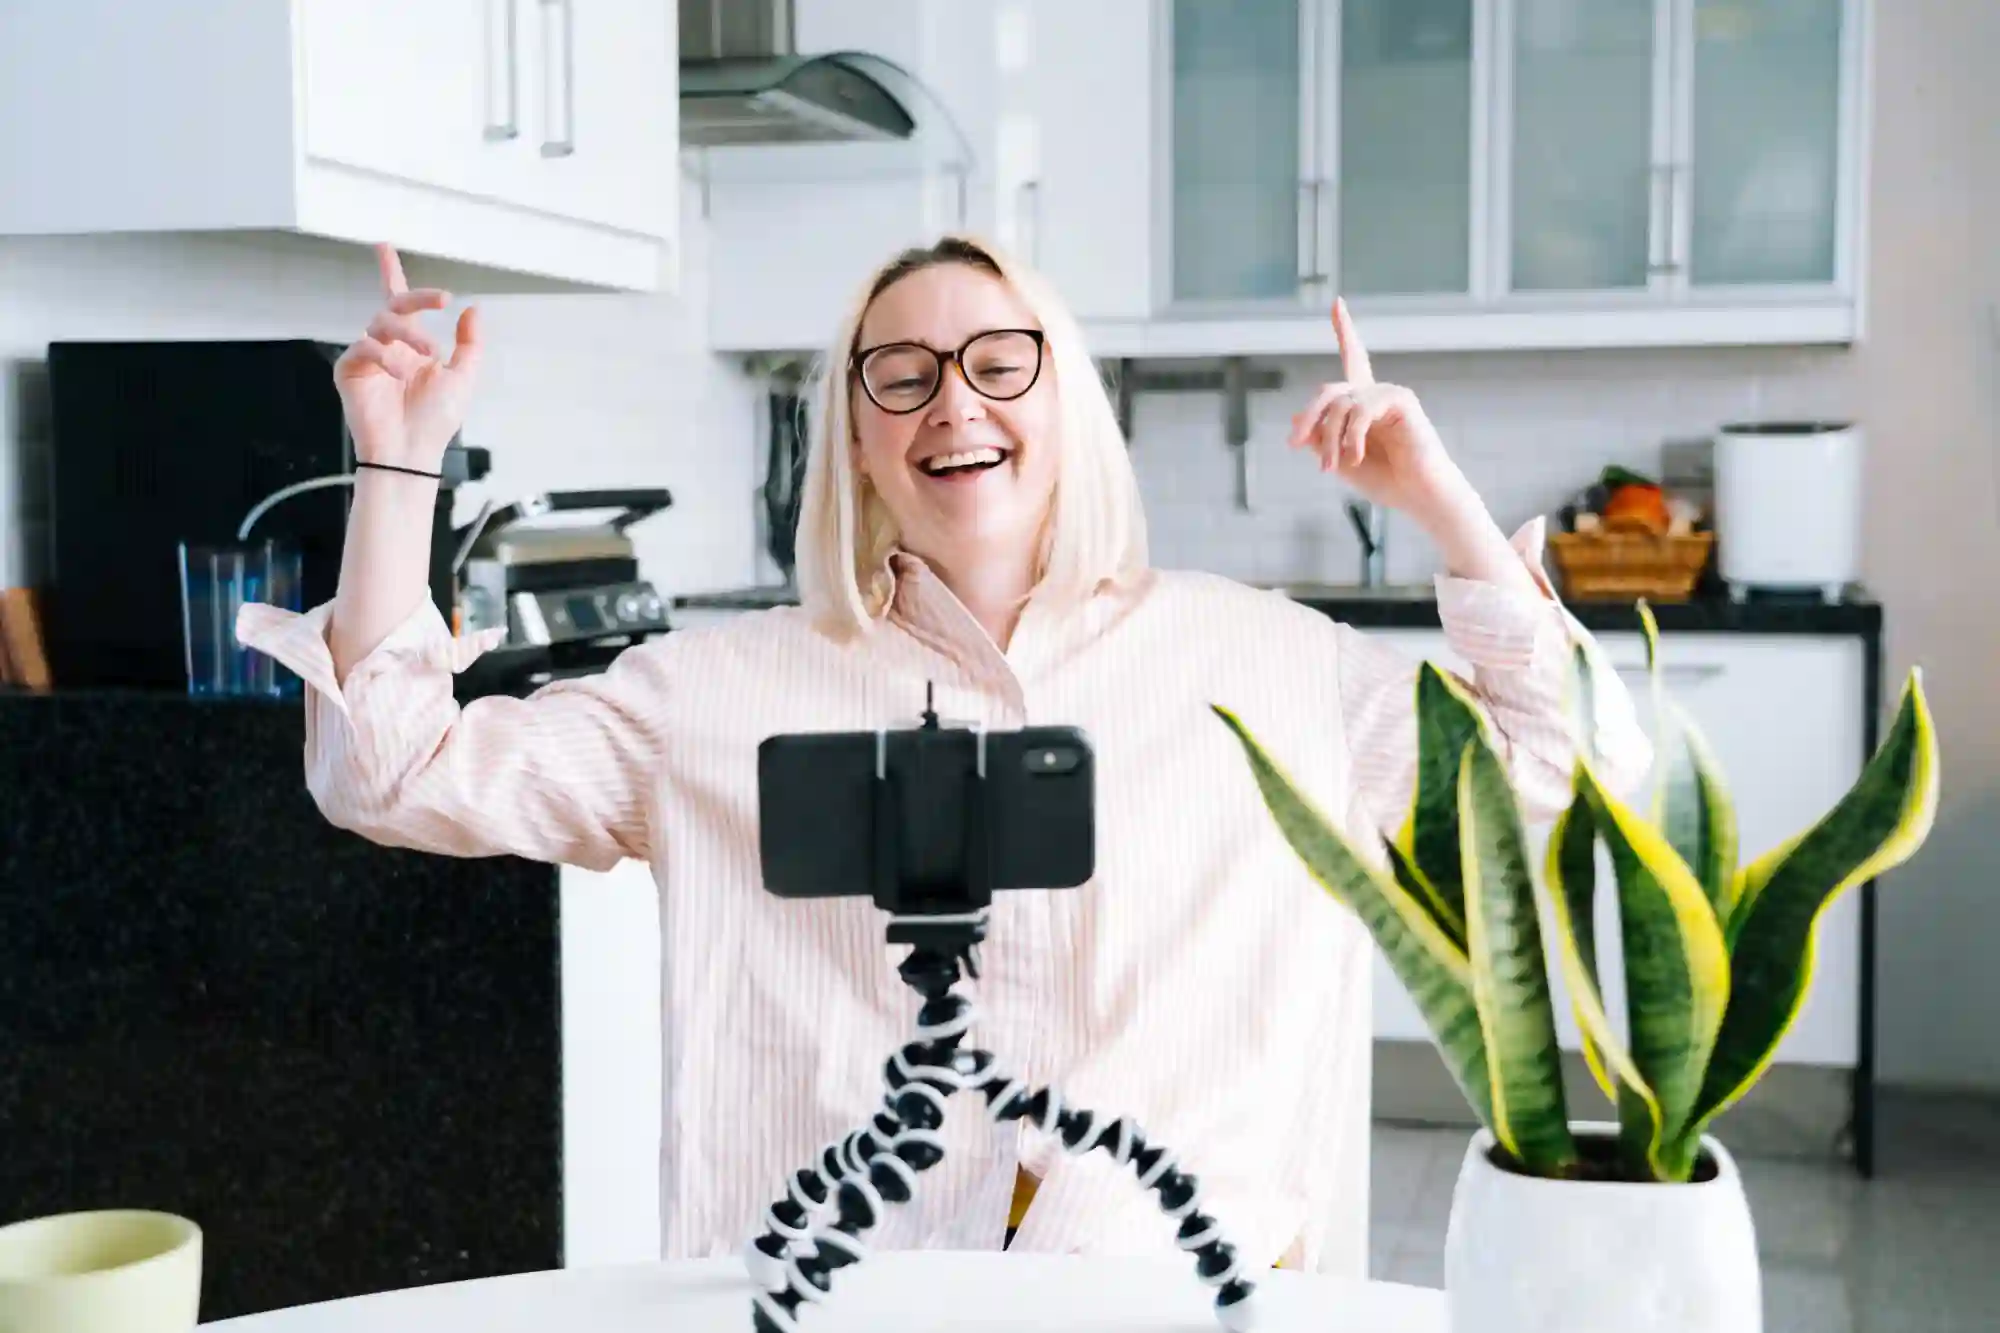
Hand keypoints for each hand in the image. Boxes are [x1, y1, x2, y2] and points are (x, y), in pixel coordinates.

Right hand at [333, 244, 481, 469]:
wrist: (413, 451)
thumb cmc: (435, 421)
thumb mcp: (463, 377)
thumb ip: (470, 343)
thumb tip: (473, 310)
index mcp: (413, 346)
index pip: (402, 303)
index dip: (390, 272)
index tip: (384, 246)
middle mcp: (389, 347)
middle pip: (394, 306)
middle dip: (416, 298)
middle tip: (440, 300)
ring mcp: (367, 358)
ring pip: (381, 324)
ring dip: (408, 334)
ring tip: (427, 353)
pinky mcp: (350, 371)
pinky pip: (362, 348)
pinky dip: (384, 356)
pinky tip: (399, 372)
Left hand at [1287, 298, 1465, 522]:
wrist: (1419, 496)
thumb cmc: (1387, 481)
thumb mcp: (1339, 461)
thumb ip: (1320, 441)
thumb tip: (1296, 420)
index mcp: (1362, 406)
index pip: (1352, 361)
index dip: (1345, 331)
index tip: (1338, 303)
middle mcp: (1375, 394)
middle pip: (1329, 391)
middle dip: (1307, 417)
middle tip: (1295, 444)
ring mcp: (1389, 394)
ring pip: (1339, 403)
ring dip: (1329, 438)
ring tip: (1332, 467)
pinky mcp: (1401, 399)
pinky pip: (1360, 409)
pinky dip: (1351, 436)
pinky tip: (1355, 456)